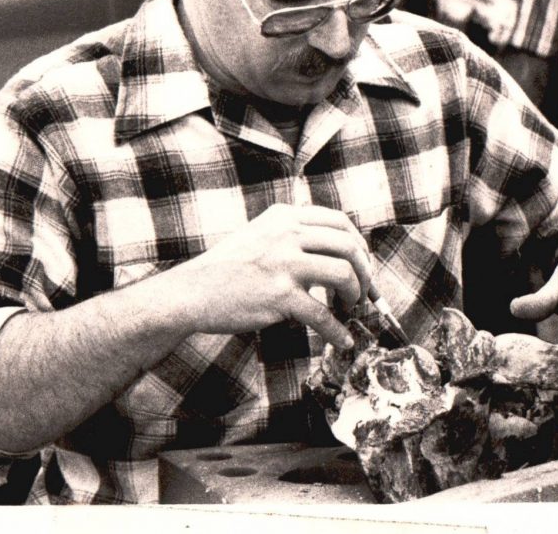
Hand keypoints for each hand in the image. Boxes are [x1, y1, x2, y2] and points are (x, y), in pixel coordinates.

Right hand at [169, 203, 371, 348]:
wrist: (193, 291)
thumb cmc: (228, 268)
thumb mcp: (260, 233)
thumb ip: (293, 233)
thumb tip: (336, 248)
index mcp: (285, 217)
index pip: (340, 221)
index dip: (359, 244)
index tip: (363, 264)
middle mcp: (287, 234)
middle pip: (348, 246)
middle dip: (365, 272)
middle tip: (364, 292)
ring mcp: (284, 264)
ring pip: (343, 275)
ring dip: (356, 297)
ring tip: (351, 311)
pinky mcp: (279, 296)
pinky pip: (323, 315)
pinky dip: (337, 331)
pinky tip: (342, 340)